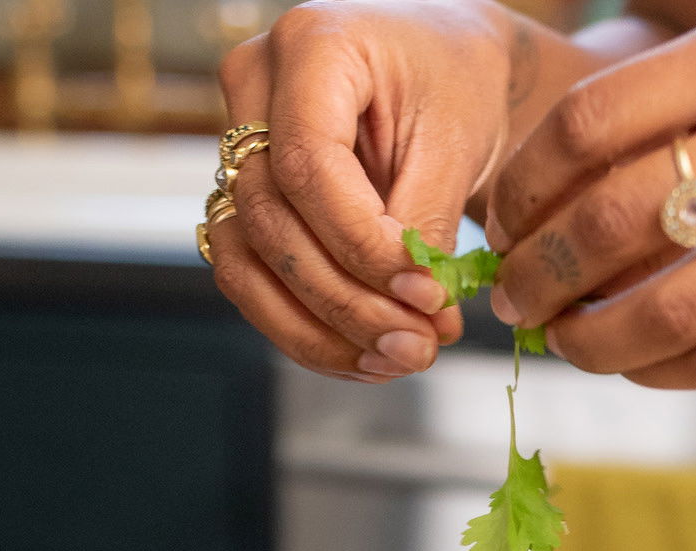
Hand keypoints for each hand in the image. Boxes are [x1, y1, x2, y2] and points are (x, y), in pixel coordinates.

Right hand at [211, 0, 512, 381]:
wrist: (445, 71)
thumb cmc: (456, 82)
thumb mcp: (457, 138)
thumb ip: (427, 219)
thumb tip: (417, 309)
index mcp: (311, 46)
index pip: (308, 164)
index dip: (361, 244)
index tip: (424, 295)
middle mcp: (255, 88)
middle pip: (271, 218)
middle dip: (346, 299)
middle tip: (418, 345)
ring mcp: (237, 146)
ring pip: (246, 260)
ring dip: (319, 329)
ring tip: (397, 359)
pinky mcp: (245, 198)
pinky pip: (253, 277)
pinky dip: (307, 329)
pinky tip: (366, 357)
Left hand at [484, 2, 695, 387]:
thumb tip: (564, 189)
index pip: (592, 120)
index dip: (523, 185)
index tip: (501, 220)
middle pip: (611, 219)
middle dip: (538, 275)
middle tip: (513, 300)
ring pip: (667, 306)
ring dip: (594, 341)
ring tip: (570, 344)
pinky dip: (667, 370)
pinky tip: (645, 365)